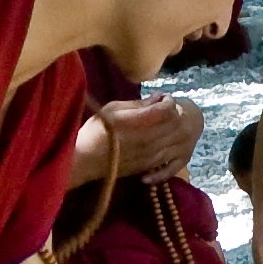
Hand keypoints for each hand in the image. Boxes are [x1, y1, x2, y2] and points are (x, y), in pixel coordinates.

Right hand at [85, 93, 204, 182]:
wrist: (86, 160)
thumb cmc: (96, 131)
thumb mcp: (113, 109)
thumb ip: (138, 104)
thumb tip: (157, 98)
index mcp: (141, 122)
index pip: (168, 109)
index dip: (168, 101)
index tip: (162, 98)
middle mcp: (151, 139)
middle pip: (176, 124)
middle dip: (175, 114)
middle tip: (167, 108)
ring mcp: (152, 154)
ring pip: (175, 140)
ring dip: (174, 130)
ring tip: (166, 123)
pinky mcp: (149, 165)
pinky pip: (169, 155)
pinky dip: (170, 145)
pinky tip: (162, 140)